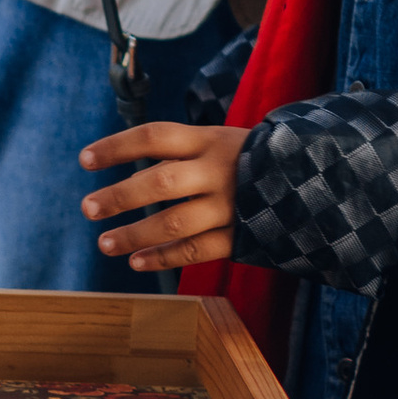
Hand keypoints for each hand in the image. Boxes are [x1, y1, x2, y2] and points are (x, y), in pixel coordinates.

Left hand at [80, 119, 248, 273]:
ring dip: (135, 236)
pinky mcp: (241, 236)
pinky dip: (164, 258)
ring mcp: (230, 206)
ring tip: (105, 243)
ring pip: (175, 223)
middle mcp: (218, 171)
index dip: (117, 147)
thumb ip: (180, 155)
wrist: (313, 181)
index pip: (155, 137)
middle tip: (88, 208)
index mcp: (209, 140)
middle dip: (121, 196)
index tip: (84, 160)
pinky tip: (137, 262)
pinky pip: (196, 251)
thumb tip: (129, 175)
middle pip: (161, 182)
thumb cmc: (249, 160)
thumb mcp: (219, 141)